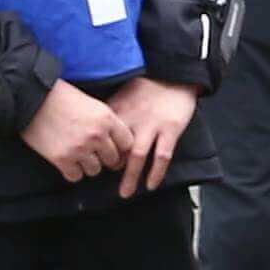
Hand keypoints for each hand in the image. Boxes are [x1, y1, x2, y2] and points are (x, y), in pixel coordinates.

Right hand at [22, 77, 121, 182]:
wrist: (31, 96)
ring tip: (78, 155)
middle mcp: (97, 136)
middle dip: (104, 158)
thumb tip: (117, 141)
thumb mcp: (91, 103)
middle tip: (93, 153)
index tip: (113, 147)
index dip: (120, 147)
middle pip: (113, 160)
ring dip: (87, 165)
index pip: (128, 143)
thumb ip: (106, 121)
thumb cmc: (61, 96)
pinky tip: (66, 161)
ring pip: (95, 170)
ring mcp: (79, 149)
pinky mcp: (61, 159)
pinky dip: (71, 171)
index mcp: (107, 118)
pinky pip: (75, 176)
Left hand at [104, 75, 199, 196]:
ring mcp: (153, 126)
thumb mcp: (122, 93)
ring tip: (125, 194)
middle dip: (109, 168)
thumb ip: (110, 112)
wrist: (175, 76)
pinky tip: (151, 185)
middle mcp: (133, 120)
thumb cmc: (147, 86)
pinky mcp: (171, 130)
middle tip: (103, 183)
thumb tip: (94, 128)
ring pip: (137, 156)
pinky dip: (156, 172)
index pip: (103, 137)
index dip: (97, 152)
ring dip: (130, 177)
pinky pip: (162, 156)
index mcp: (119, 111)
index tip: (94, 163)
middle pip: (117, 149)